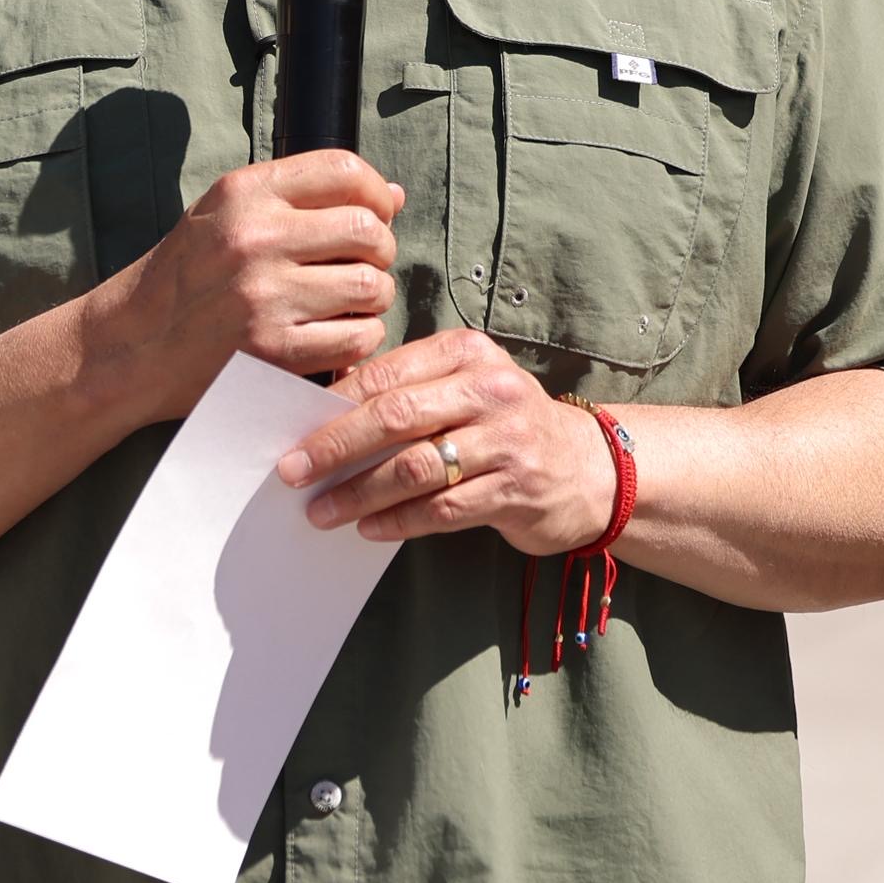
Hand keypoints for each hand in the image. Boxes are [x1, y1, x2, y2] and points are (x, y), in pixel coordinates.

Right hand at [80, 153, 404, 424]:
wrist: (131, 346)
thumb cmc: (184, 278)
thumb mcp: (224, 215)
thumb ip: (301, 198)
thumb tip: (393, 195)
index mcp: (244, 192)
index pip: (344, 171)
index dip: (377, 192)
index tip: (376, 213)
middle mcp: (255, 237)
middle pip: (368, 229)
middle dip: (379, 251)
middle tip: (361, 266)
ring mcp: (265, 295)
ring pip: (372, 286)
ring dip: (372, 298)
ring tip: (347, 304)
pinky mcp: (273, 348)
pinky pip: (358, 338)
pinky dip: (359, 339)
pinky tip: (336, 336)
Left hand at [277, 328, 616, 553]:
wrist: (590, 469)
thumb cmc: (506, 426)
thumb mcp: (466, 387)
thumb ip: (409, 388)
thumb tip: (325, 409)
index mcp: (469, 354)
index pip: (387, 374)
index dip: (334, 405)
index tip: (293, 430)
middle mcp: (491, 390)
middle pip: (395, 417)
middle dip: (335, 446)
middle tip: (293, 471)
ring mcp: (507, 441)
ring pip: (415, 468)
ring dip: (359, 493)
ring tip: (322, 511)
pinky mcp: (516, 490)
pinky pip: (442, 510)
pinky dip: (399, 521)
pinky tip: (369, 528)